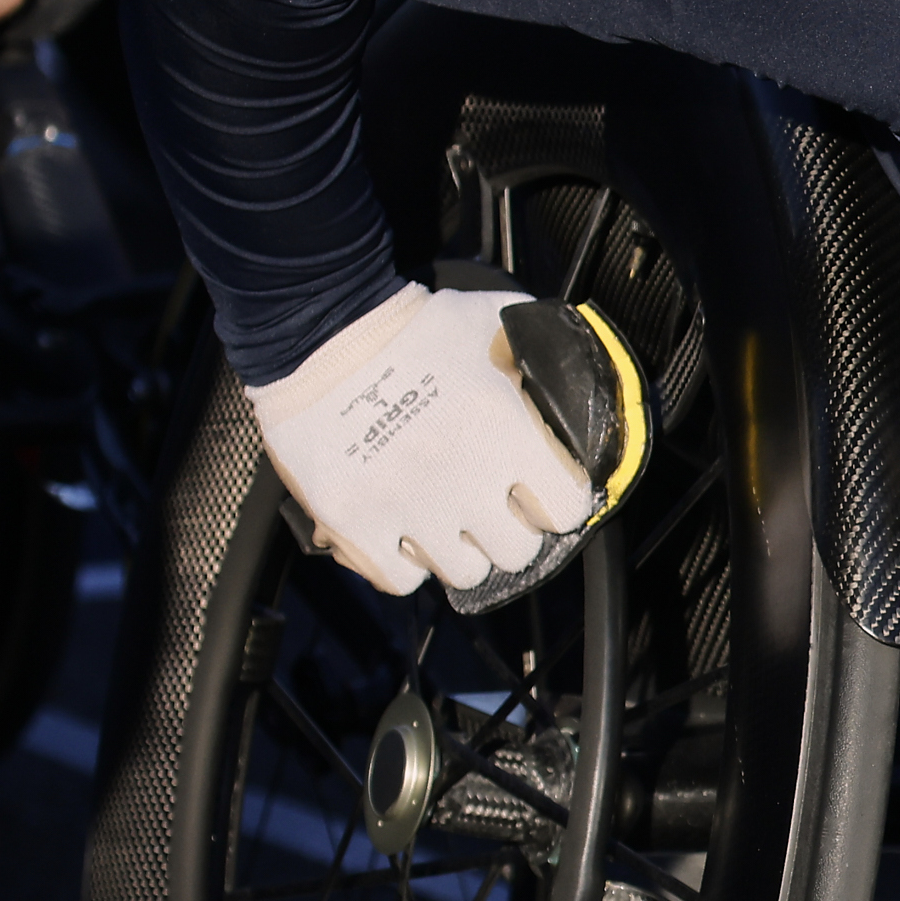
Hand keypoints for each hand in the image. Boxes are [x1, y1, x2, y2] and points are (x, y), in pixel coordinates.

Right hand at [246, 285, 600, 600]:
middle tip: (489, 505)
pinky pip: (401, 580)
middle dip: (508, 528)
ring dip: (458, 549)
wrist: (319, 332)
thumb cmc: (413, 325)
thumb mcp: (498, 321)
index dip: (556, 500)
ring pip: (463, 572)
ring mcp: (409, 505)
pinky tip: (403, 529)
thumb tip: (580, 381)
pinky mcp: (356, 523)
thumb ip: (545, 353)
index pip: (566, 508)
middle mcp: (464, 476)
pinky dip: (404, 562)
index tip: (540, 491)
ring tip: (444, 515)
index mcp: (506, 429)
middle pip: (516, 550)